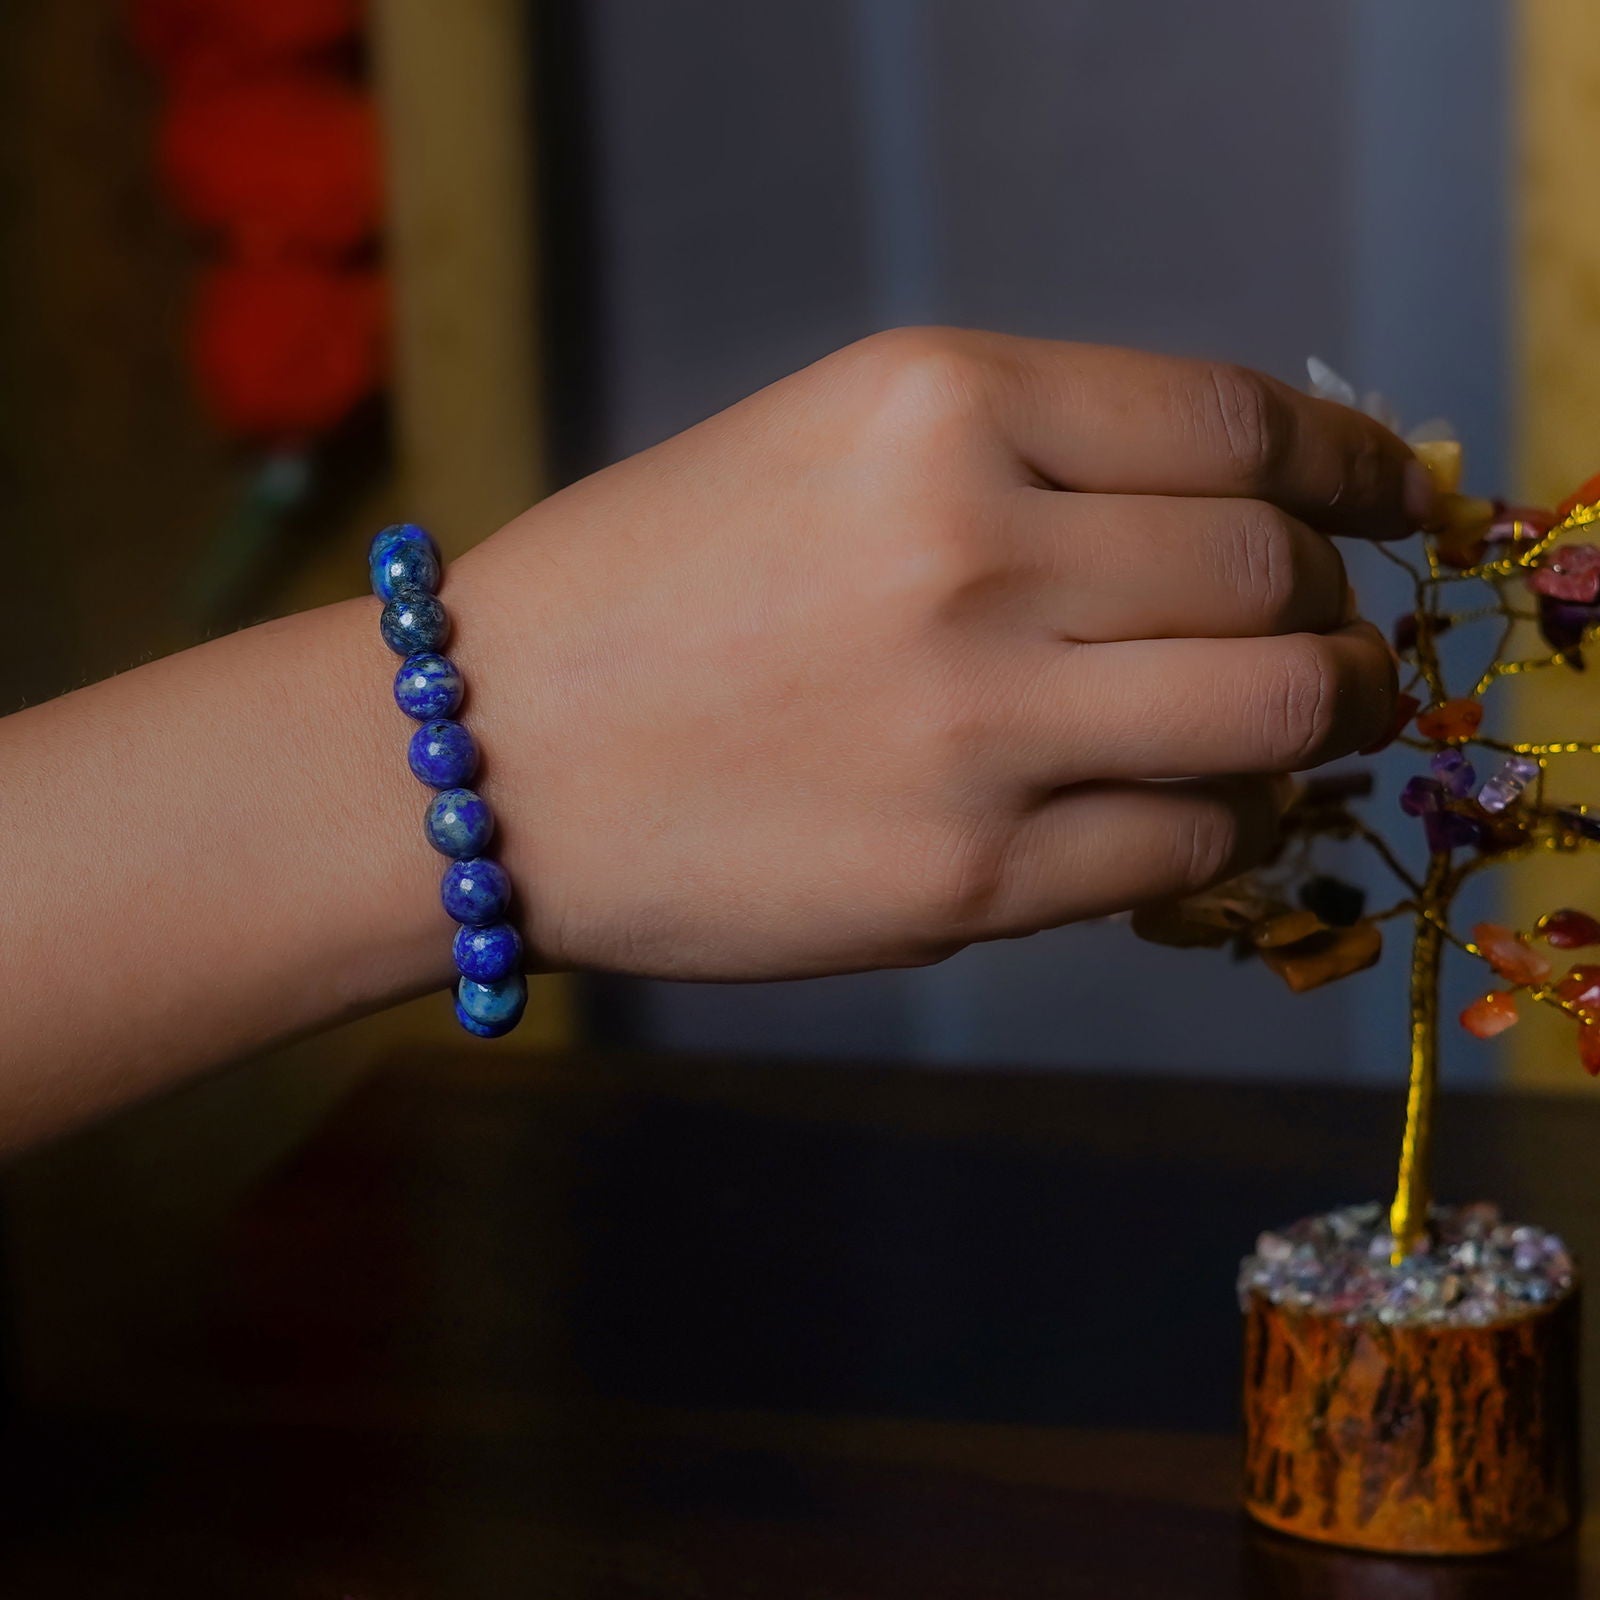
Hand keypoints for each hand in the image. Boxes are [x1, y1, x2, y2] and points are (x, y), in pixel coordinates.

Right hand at [455, 329, 1425, 980]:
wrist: (479, 758)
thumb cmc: (636, 594)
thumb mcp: (820, 450)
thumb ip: (1015, 467)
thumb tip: (1204, 525)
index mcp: (931, 404)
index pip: (1230, 420)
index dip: (1349, 460)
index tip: (1392, 494)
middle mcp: (971, 547)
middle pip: (1268, 572)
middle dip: (1333, 609)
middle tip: (1336, 637)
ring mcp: (973, 725)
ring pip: (1268, 714)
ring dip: (1318, 718)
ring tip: (1305, 724)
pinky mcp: (961, 879)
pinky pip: (1183, 845)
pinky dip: (1221, 826)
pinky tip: (1188, 810)